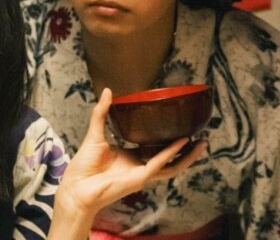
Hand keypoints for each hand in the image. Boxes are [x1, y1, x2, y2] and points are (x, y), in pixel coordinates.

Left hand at [48, 88, 205, 238]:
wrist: (77, 186)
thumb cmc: (83, 166)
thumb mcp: (95, 134)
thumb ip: (102, 113)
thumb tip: (108, 91)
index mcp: (131, 157)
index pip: (155, 149)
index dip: (169, 140)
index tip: (180, 128)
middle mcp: (139, 166)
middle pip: (170, 159)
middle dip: (186, 150)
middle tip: (201, 136)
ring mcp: (141, 173)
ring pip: (172, 166)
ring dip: (188, 156)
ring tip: (202, 143)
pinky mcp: (139, 178)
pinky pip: (159, 165)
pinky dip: (171, 154)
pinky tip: (182, 143)